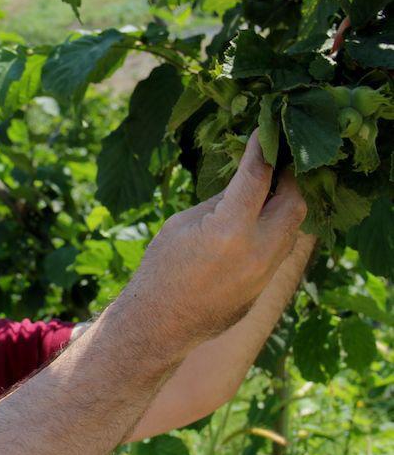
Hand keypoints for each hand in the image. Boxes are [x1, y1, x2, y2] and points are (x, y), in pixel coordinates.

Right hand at [119, 129, 308, 352]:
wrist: (160, 322)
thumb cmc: (161, 267)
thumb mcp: (183, 223)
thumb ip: (220, 202)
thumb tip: (243, 183)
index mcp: (230, 229)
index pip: (257, 177)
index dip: (261, 150)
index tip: (264, 132)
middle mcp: (258, 251)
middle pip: (294, 201)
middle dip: (289, 178)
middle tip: (278, 161)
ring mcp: (265, 273)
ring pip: (294, 228)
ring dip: (285, 205)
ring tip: (271, 190)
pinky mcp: (265, 288)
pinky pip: (281, 251)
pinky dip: (276, 230)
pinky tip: (261, 221)